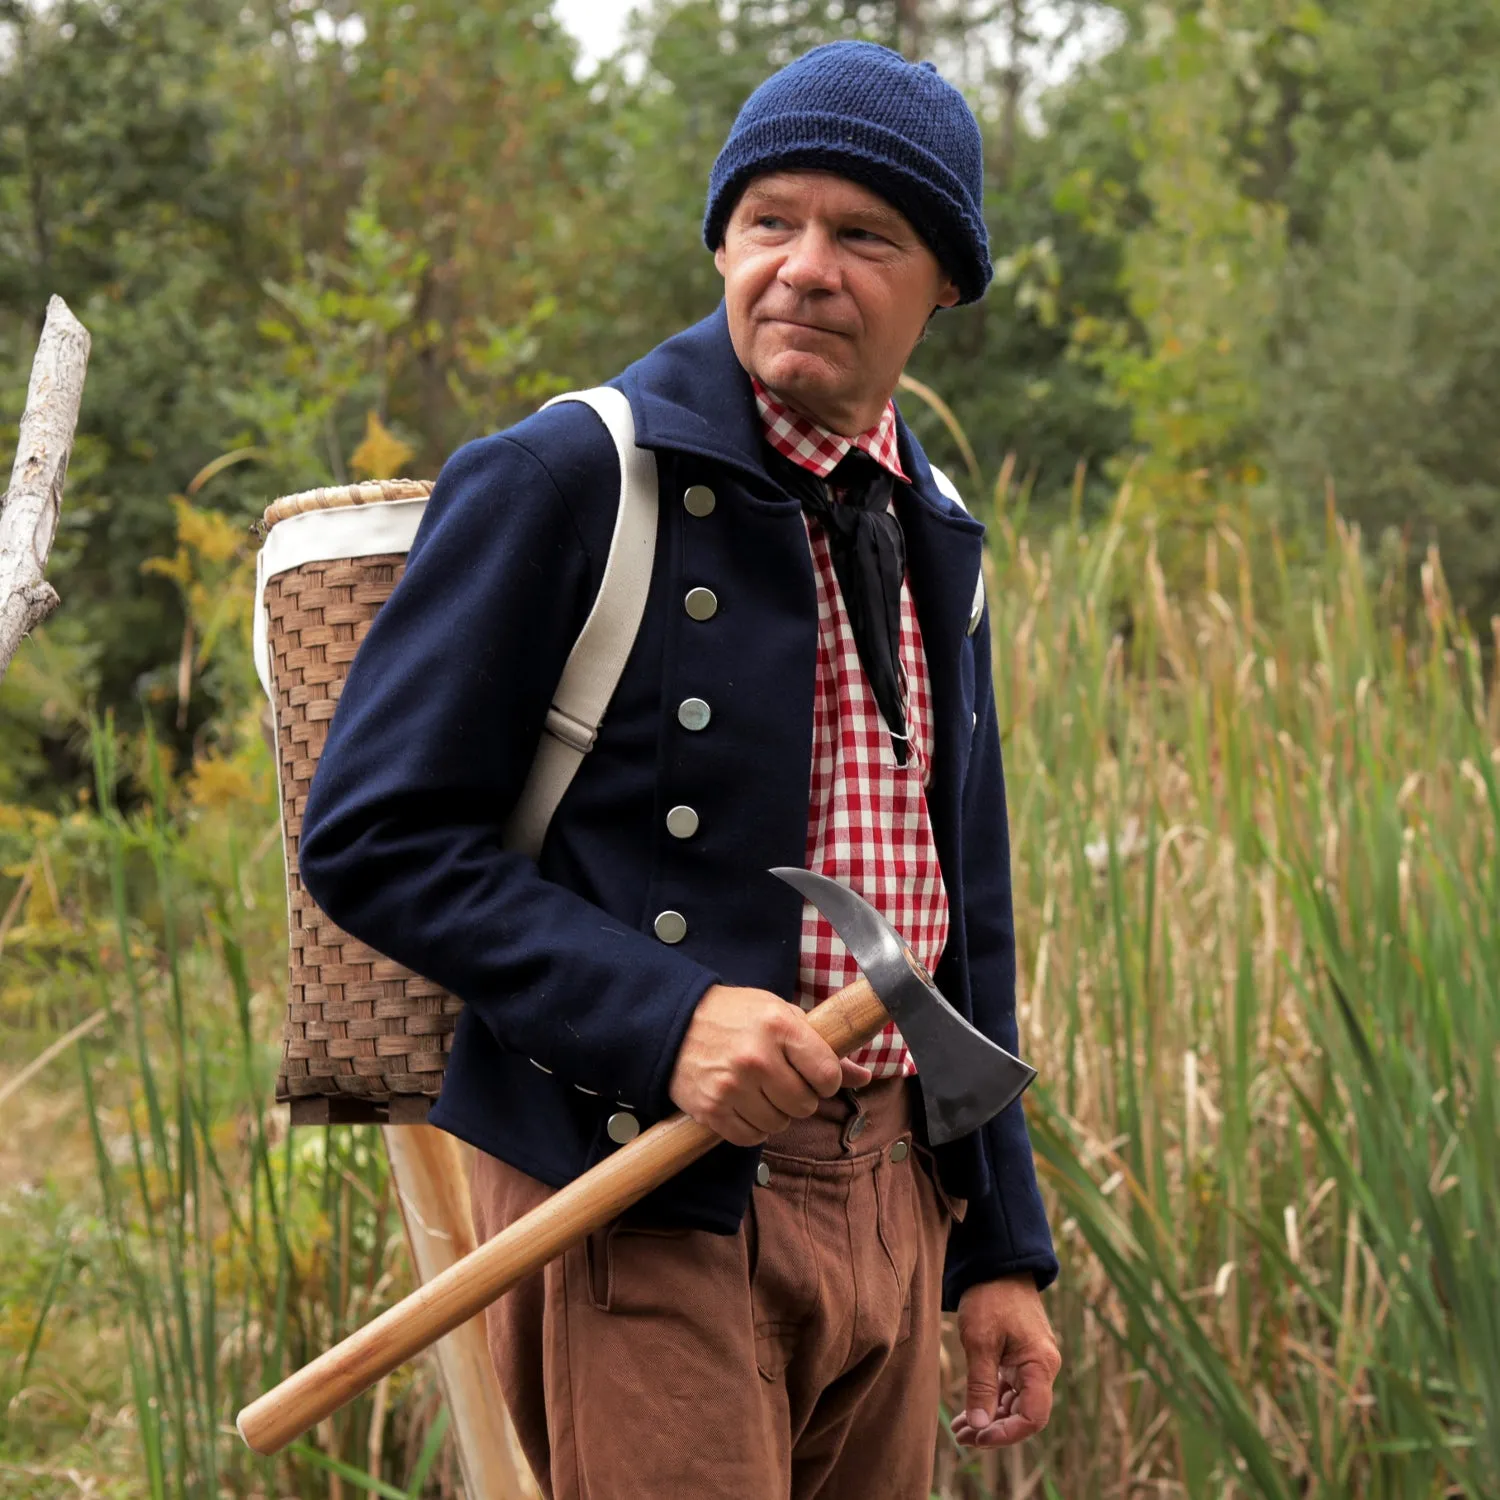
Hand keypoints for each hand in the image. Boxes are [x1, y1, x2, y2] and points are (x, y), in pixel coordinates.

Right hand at [668, 984, 872, 1145]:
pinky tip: (744, 1105)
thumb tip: (865, 1077)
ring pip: (779, 1124)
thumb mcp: (781, 1015)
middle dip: (800, 1097)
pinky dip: (753, 1127)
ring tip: (760, 1090)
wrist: (674, 1021)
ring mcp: (732, 1086)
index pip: (828, 1074)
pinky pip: (751, 1137)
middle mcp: (757, 1058)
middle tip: (783, 1080)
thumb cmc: (735, 1015)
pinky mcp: (711, 1109)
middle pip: (805, 1105)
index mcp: (779, 1027)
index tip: (814, 1073)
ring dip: (776, 1113)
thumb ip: (822, 1047)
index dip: (826, 1079)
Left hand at [950, 1276, 1060, 1447]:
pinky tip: (968, 1413)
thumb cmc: (990, 1297)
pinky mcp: (1020, 1358)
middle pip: (1024, 1415)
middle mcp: (1042, 1368)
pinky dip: (991, 1402)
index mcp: (1040, 1365)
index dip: (1007, 1434)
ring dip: (990, 1419)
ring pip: (1015, 1404)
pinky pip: (1009, 1389)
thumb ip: (981, 1385)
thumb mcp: (980, 1341)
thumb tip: (978, 1427)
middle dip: (994, 1430)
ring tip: (960, 1431)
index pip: (1033, 1418)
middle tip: (962, 1438)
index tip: (978, 1437)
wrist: (997, 1264)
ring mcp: (1032, 1363)